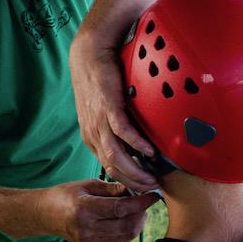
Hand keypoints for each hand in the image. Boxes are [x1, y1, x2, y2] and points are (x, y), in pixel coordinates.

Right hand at [51, 178, 159, 241]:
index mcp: (84, 209)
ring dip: (138, 223)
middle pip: (126, 224)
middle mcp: (87, 228)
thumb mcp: (88, 185)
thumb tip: (136, 188)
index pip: (120, 208)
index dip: (140, 202)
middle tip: (145, 202)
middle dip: (141, 213)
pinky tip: (128, 221)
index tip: (152, 195)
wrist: (47, 214)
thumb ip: (113, 189)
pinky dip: (129, 231)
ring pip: (126, 236)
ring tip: (137, 211)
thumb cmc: (66, 196)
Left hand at [69, 29, 157, 192]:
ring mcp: (99, 122)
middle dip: (134, 182)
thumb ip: (115, 130)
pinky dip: (138, 145)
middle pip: (113, 169)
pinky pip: (123, 132)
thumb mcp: (103, 112)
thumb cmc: (100, 81)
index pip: (109, 169)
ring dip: (137, 170)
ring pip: (117, 157)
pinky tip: (150, 151)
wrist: (89, 54)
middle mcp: (92, 133)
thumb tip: (136, 145)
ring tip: (153, 176)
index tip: (144, 186)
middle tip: (152, 188)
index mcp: (91, 137)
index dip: (127, 181)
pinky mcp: (108, 107)